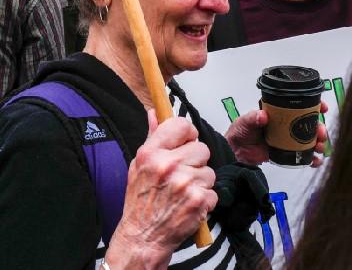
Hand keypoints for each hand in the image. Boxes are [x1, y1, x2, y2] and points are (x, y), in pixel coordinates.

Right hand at [105, 111, 217, 265]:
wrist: (143, 237)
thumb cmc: (140, 202)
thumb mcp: (138, 166)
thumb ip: (152, 137)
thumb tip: (154, 113)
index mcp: (151, 153)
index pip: (181, 125)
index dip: (188, 133)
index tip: (186, 141)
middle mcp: (168, 165)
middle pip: (201, 148)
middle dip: (196, 161)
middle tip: (183, 174)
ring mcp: (185, 184)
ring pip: (209, 171)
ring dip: (201, 182)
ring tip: (184, 192)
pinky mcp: (199, 201)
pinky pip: (214, 192)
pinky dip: (205, 200)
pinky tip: (190, 204)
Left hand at [225, 99, 329, 167]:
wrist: (235, 150)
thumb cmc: (240, 131)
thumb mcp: (245, 121)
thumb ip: (253, 118)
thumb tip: (262, 116)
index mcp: (279, 113)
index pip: (299, 106)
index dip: (314, 105)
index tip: (322, 107)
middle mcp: (286, 125)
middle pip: (309, 124)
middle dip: (319, 127)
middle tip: (320, 133)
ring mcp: (288, 139)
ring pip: (309, 140)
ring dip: (318, 142)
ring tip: (319, 147)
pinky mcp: (286, 153)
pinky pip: (302, 155)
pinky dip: (311, 159)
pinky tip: (315, 161)